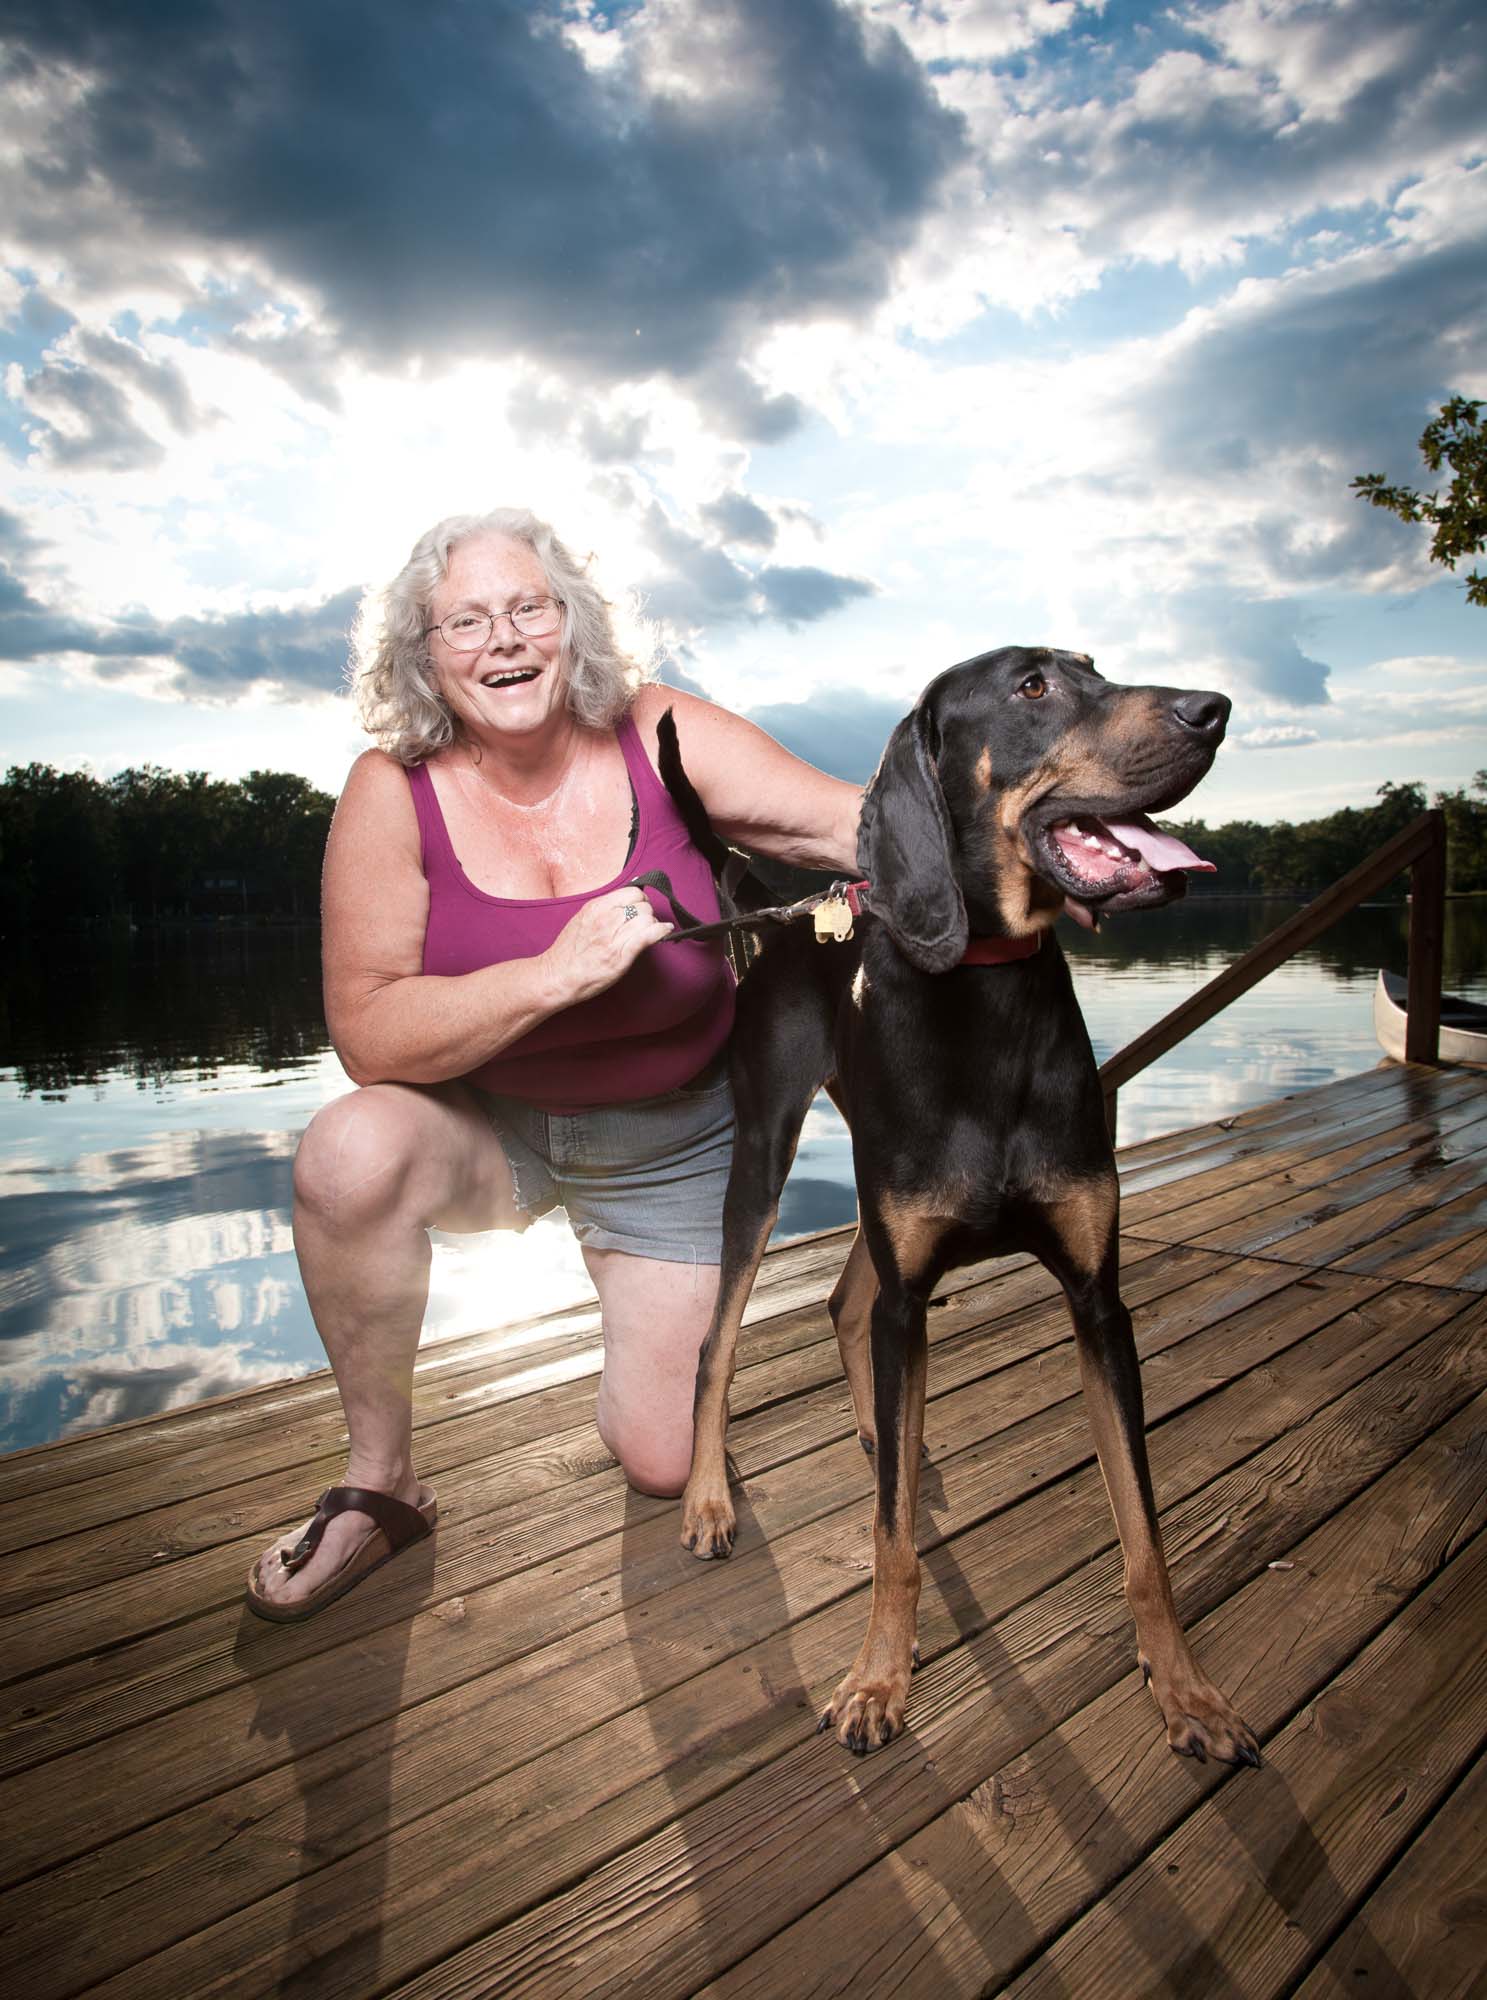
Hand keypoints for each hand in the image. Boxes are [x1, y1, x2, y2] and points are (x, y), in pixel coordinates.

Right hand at [540, 887, 673, 1008]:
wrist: (557, 976)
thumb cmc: (569, 952)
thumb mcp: (583, 919)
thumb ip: (604, 909)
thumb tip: (627, 901)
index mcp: (596, 907)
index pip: (632, 892)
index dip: (640, 900)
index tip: (639, 909)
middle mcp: (605, 919)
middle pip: (643, 905)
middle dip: (647, 913)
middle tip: (642, 925)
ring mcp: (613, 937)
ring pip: (647, 918)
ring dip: (652, 925)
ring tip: (647, 933)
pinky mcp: (621, 956)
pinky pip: (648, 936)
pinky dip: (660, 932)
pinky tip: (665, 931)